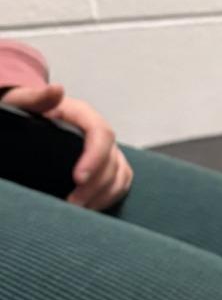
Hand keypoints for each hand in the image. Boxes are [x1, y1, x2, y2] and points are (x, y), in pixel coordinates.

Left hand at [1, 84, 132, 209]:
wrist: (28, 123)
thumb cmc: (21, 113)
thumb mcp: (22, 102)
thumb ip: (36, 98)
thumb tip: (57, 89)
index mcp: (83, 115)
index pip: (101, 134)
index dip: (95, 157)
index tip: (78, 178)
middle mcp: (100, 132)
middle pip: (112, 159)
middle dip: (95, 185)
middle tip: (72, 204)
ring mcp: (108, 150)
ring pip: (120, 174)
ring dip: (103, 194)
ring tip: (78, 210)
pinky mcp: (110, 165)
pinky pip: (121, 182)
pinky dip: (110, 197)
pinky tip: (90, 207)